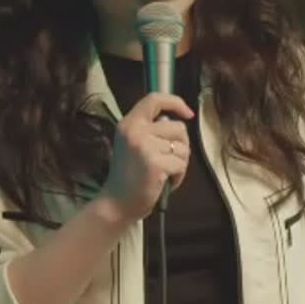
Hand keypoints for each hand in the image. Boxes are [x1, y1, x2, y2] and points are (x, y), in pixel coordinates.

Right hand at [98, 92, 194, 223]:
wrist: (116, 204)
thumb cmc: (128, 176)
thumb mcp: (133, 145)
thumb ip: (151, 130)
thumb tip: (177, 121)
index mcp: (129, 123)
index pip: (154, 99)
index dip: (175, 102)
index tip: (188, 114)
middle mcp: (135, 131)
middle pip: (178, 127)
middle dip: (181, 146)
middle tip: (168, 161)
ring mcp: (145, 146)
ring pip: (183, 147)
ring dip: (180, 163)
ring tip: (164, 173)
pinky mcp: (155, 163)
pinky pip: (181, 164)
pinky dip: (179, 176)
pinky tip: (165, 182)